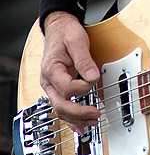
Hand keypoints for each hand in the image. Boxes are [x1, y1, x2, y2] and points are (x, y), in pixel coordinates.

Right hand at [40, 12, 99, 133]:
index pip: (67, 87)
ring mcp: (52, 86)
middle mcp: (49, 81)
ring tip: (91, 122)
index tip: (94, 79)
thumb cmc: (66, 33)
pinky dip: (71, 118)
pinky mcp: (58, 87)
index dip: (83, 87)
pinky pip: (62, 106)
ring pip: (60, 110)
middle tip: (95, 114)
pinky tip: (79, 125)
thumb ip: (84, 60)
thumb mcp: (77, 41)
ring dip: (76, 119)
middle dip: (79, 113)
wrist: (59, 28)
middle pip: (61, 105)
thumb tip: (92, 77)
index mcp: (51, 69)